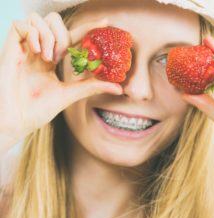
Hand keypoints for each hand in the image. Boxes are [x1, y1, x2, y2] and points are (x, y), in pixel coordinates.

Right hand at [0, 12, 121, 152]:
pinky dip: (34, 34)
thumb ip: (92, 87)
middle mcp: (39, 50)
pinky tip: (36, 52)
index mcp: (51, 60)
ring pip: (40, 19)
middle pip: (55, 21)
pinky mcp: (11, 46)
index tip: (105, 22)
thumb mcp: (69, 95)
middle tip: (59, 57)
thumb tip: (120, 89)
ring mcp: (25, 47)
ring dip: (49, 36)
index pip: (72, 37)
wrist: (16, 120)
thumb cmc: (38, 111)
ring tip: (47, 58)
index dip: (87, 28)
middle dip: (63, 34)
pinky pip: (23, 24)